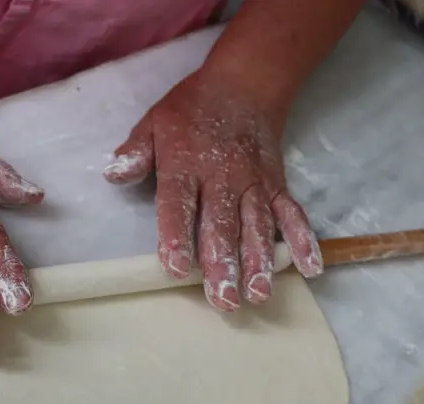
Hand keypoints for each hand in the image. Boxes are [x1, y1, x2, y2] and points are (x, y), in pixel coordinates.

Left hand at [104, 65, 321, 310]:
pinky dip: (303, 240)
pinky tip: (310, 268)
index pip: (179, 205)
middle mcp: (223, 178)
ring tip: (258, 294)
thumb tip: (113, 175)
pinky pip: (292, 214)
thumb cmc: (191, 111)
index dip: (177, 237)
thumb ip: (135, 153)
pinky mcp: (278, 185)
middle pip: (222, 224)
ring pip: (257, 226)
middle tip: (224, 300)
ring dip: (259, 262)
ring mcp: (255, 184)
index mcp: (185, 165)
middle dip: (224, 264)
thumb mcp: (153, 123)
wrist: (244, 84)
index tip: (176, 268)